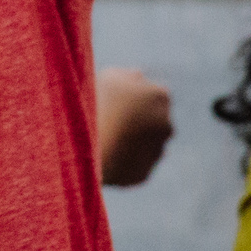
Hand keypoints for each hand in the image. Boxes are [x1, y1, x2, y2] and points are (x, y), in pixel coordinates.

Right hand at [96, 67, 173, 185]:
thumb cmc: (95, 104)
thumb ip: (128, 75)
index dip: (135, 97)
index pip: (154, 94)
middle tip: (111, 119)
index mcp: (160, 96)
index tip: (116, 100)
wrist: (83, 146)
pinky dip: (125, 161)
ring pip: (147, 144)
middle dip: (139, 120)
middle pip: (154, 120)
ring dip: (133, 141)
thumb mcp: (108, 77)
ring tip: (105, 138)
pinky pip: (135, 165)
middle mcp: (166, 125)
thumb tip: (138, 77)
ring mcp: (156, 152)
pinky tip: (105, 155)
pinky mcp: (143, 174)